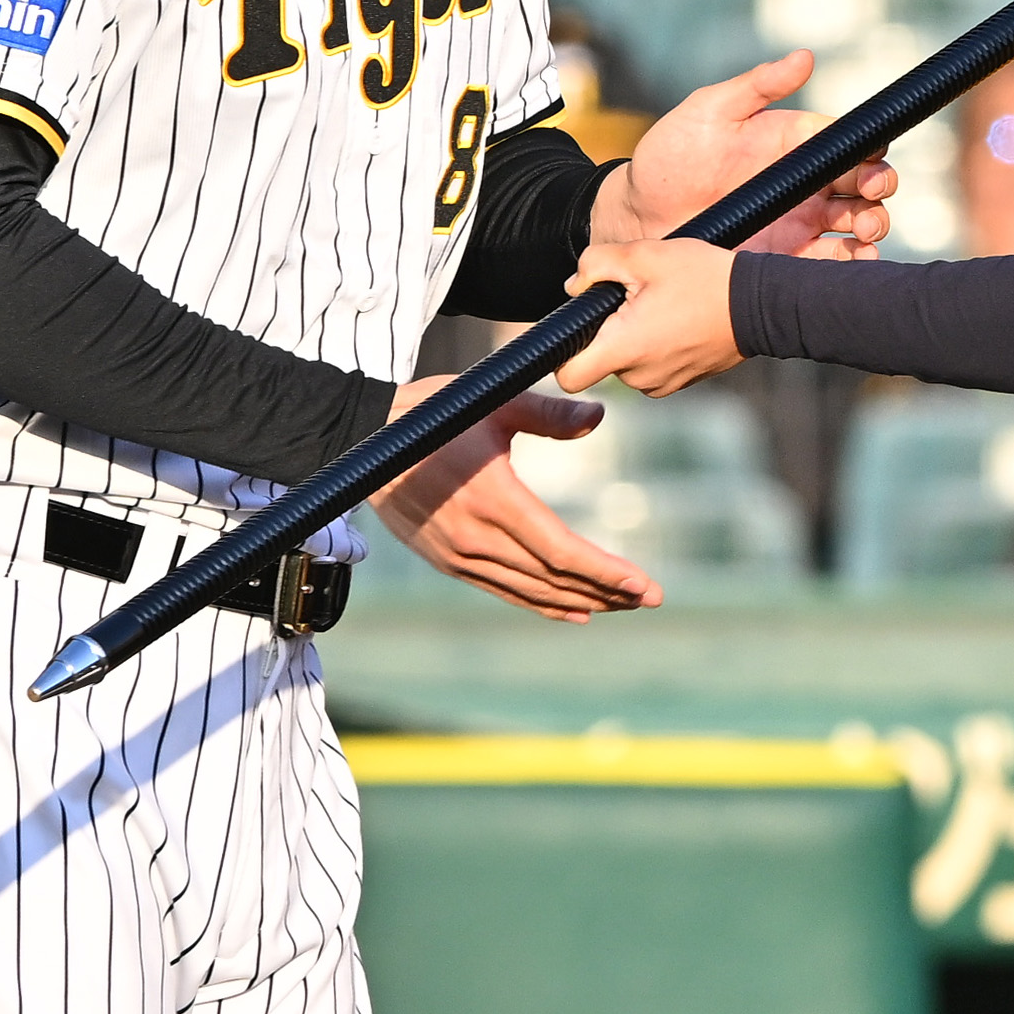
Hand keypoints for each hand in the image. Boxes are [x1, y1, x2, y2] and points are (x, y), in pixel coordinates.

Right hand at [366, 378, 663, 620]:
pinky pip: (503, 590)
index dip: (606, 571)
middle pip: (553, 579)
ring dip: (580, 601)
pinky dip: (541, 604)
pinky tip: (574, 611)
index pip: (561, 551)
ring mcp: (459, 555)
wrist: (362, 439)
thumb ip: (549, 414)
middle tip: (650, 597)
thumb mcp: (494, 402)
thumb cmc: (433, 413)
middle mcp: (476, 537)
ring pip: (531, 591)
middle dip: (606, 591)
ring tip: (622, 604)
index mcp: (493, 499)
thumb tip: (599, 416)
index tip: (643, 584)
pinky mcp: (447, 561)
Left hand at [552, 241, 740, 397]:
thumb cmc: (704, 277)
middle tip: (634, 298)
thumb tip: (573, 285)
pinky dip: (656, 348)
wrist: (762, 304)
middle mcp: (640, 376)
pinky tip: (678, 320)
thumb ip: (597, 264)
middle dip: (607, 332)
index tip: (581, 326)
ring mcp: (663, 383)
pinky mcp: (682, 382)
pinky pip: (651, 368)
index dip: (563, 353)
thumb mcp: (645, 255)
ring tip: (662, 306)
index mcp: (624, 349)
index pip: (568, 377)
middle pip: (599, 363)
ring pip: (626, 365)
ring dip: (633, 339)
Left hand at [592, 50, 895, 258]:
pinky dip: (850, 264)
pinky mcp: (785, 258)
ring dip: (872, 227)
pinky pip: (828, 263)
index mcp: (794, 144)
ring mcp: (798, 224)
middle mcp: (804, 184)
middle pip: (862, 186)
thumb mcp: (710, 110)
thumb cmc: (670, 155)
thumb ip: (757, 85)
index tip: (872, 157)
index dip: (870, 150)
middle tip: (870, 196)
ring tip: (865, 232)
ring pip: (855, 225)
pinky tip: (854, 262)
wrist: (636, 215)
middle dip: (878, 189)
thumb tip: (805, 57)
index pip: (848, 144)